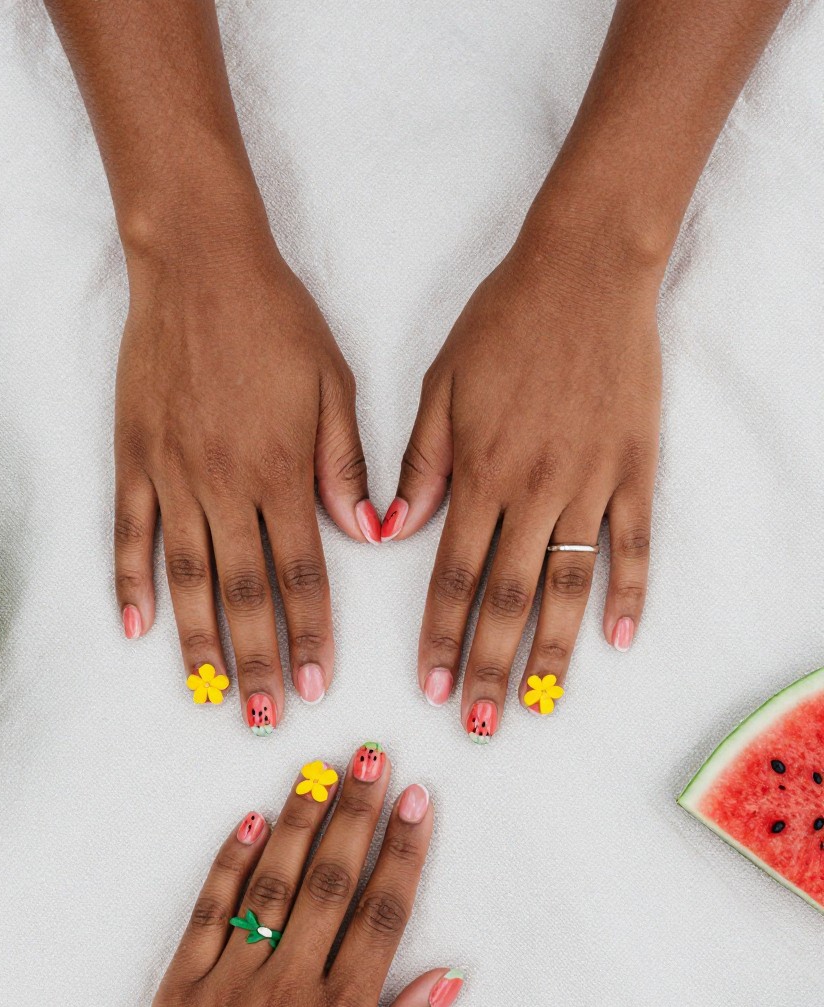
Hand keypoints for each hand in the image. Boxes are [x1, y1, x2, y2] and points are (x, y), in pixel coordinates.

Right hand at [115, 235, 379, 730]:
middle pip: (243, 592)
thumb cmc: (276, 320)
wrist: (199, 263)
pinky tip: (136, 628)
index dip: (311, 633)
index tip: (319, 684)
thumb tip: (373, 537)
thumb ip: (347, 468)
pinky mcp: (133, 458)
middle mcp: (225, 484)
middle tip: (267, 716)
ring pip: (186, 576)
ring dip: (199, 642)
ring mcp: (172, 474)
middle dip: (259, 659)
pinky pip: (129, 533)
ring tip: (210, 693)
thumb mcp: (333, 386)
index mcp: (283, 470)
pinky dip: (130, 582)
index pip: (302, 572)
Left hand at [384, 217, 660, 737]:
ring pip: (568, 586)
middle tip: (476, 723)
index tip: (429, 687)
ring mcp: (589, 483)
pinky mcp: (634, 470)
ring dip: (553, 653)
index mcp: (477, 472)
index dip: (439, 638)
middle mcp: (532, 489)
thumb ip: (419, 464)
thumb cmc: (502, 322)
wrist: (584, 269)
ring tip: (539, 705)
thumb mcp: (440, 384)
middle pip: (507, 599)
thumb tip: (387, 532)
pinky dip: (629, 594)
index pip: (451, 577)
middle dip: (487, 667)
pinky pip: (633, 545)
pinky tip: (619, 640)